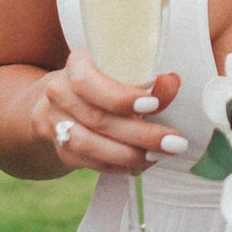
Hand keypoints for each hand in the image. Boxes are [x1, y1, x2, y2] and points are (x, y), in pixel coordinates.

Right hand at [35, 53, 185, 175]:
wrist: (66, 99)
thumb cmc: (105, 80)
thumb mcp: (122, 72)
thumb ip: (147, 79)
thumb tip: (172, 82)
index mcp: (76, 65)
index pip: (88, 82)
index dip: (120, 97)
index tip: (153, 105)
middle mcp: (60, 93)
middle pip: (97, 119)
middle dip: (140, 134)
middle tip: (174, 142)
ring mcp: (56, 123)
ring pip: (90, 145)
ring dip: (129, 154)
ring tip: (159, 155)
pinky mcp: (62, 149)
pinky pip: (90, 162)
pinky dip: (119, 166)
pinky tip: (142, 164)